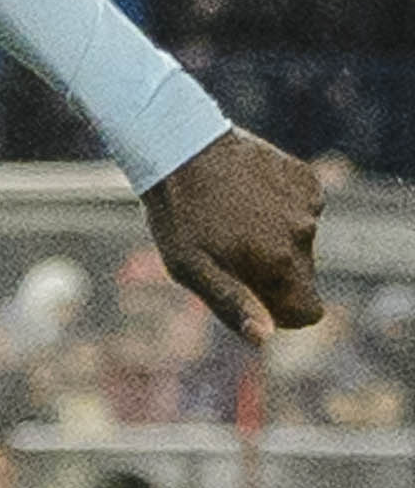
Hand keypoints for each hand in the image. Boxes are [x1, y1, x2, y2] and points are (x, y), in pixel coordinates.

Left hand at [142, 126, 325, 343]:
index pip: (307, 312)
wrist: (182, 148)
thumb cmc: (179, 216)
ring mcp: (308, 204)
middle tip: (227, 249)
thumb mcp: (191, 269)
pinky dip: (279, 207)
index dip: (282, 313)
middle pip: (300, 276)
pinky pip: (300, 208)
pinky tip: (247, 193)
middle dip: (271, 272)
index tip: (255, 298)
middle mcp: (304, 235)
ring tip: (231, 216)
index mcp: (281, 264)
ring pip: (298, 240)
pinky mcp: (306, 178)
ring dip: (273, 236)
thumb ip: (233, 306)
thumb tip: (266, 339)